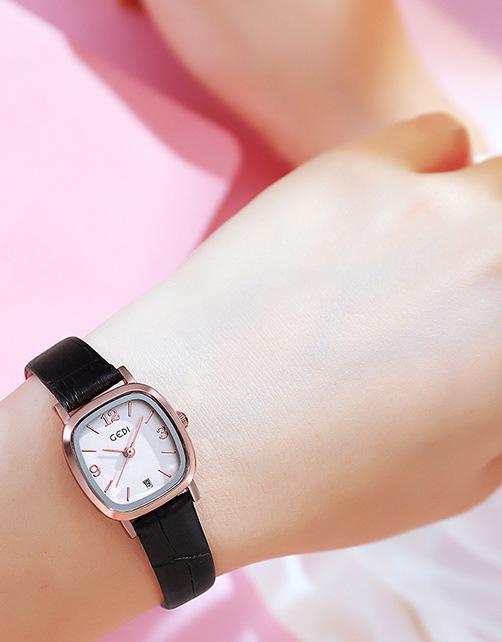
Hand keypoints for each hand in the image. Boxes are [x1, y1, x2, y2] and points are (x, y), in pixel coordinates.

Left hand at [89, 114, 501, 572]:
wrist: (185, 448)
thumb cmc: (318, 485)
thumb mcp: (460, 479)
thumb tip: (495, 356)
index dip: (498, 332)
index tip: (478, 341)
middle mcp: (498, 262)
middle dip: (495, 273)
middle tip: (450, 312)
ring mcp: (432, 205)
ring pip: (498, 181)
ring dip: (475, 218)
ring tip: (412, 275)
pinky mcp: (355, 169)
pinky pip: (438, 142)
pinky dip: (425, 177)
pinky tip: (377, 231)